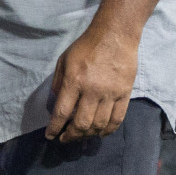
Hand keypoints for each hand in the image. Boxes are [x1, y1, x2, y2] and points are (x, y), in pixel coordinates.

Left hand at [46, 24, 138, 141]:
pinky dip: (108, 130)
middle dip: (71, 136)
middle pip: (81, 124)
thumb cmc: (86, 46)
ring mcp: (110, 94)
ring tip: (81, 136)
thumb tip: (56, 103)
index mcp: (74, 80)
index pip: (62, 112)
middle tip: (65, 139)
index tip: (50, 136)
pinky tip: (100, 133)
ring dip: (88, 135)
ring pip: (99, 125)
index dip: (54, 128)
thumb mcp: (64, 59)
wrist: (115, 35)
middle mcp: (92, 90)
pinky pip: (117, 119)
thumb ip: (58, 82)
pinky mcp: (124, 94)